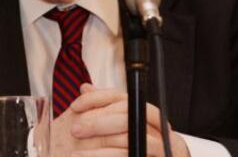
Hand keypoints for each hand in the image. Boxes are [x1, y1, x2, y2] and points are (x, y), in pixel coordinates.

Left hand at [53, 84, 188, 156]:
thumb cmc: (135, 148)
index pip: (119, 96)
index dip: (94, 99)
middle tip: (74, 130)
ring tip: (77, 153)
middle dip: (96, 123)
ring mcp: (163, 145)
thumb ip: (104, 108)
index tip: (74, 107)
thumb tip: (85, 88)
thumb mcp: (118, 128)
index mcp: (145, 113)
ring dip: (100, 148)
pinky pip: (131, 154)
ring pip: (128, 139)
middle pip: (125, 115)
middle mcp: (158, 126)